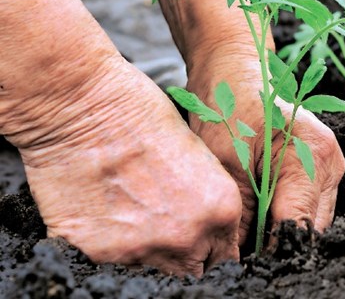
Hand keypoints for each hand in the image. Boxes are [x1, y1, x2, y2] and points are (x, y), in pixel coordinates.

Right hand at [16, 56, 241, 276]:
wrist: (83, 106)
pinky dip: (107, 248)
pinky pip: (109, 266)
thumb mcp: (198, 154)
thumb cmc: (141, 113)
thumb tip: (206, 227)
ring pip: (152, 274)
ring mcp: (142, 251)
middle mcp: (187, 237)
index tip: (200, 246)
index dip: (210, 251)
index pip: (225, 258)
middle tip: (164, 230)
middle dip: (183, 257)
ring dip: (145, 253)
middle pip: (192, 272)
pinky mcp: (97, 254)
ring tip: (130, 217)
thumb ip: (207, 199)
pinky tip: (102, 216)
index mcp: (221, 210)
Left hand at [186, 43, 344, 245]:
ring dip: (283, 231)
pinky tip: (260, 216)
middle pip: (312, 229)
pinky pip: (308, 205)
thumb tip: (239, 260)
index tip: (245, 264)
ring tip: (249, 235)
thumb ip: (240, 216)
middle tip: (243, 254)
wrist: (235, 70)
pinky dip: (285, 215)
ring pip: (312, 221)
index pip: (299, 226)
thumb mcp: (226, 164)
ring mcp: (330, 165)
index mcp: (313, 156)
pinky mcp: (321, 168)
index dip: (271, 252)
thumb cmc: (228, 105)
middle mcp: (331, 163)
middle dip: (279, 245)